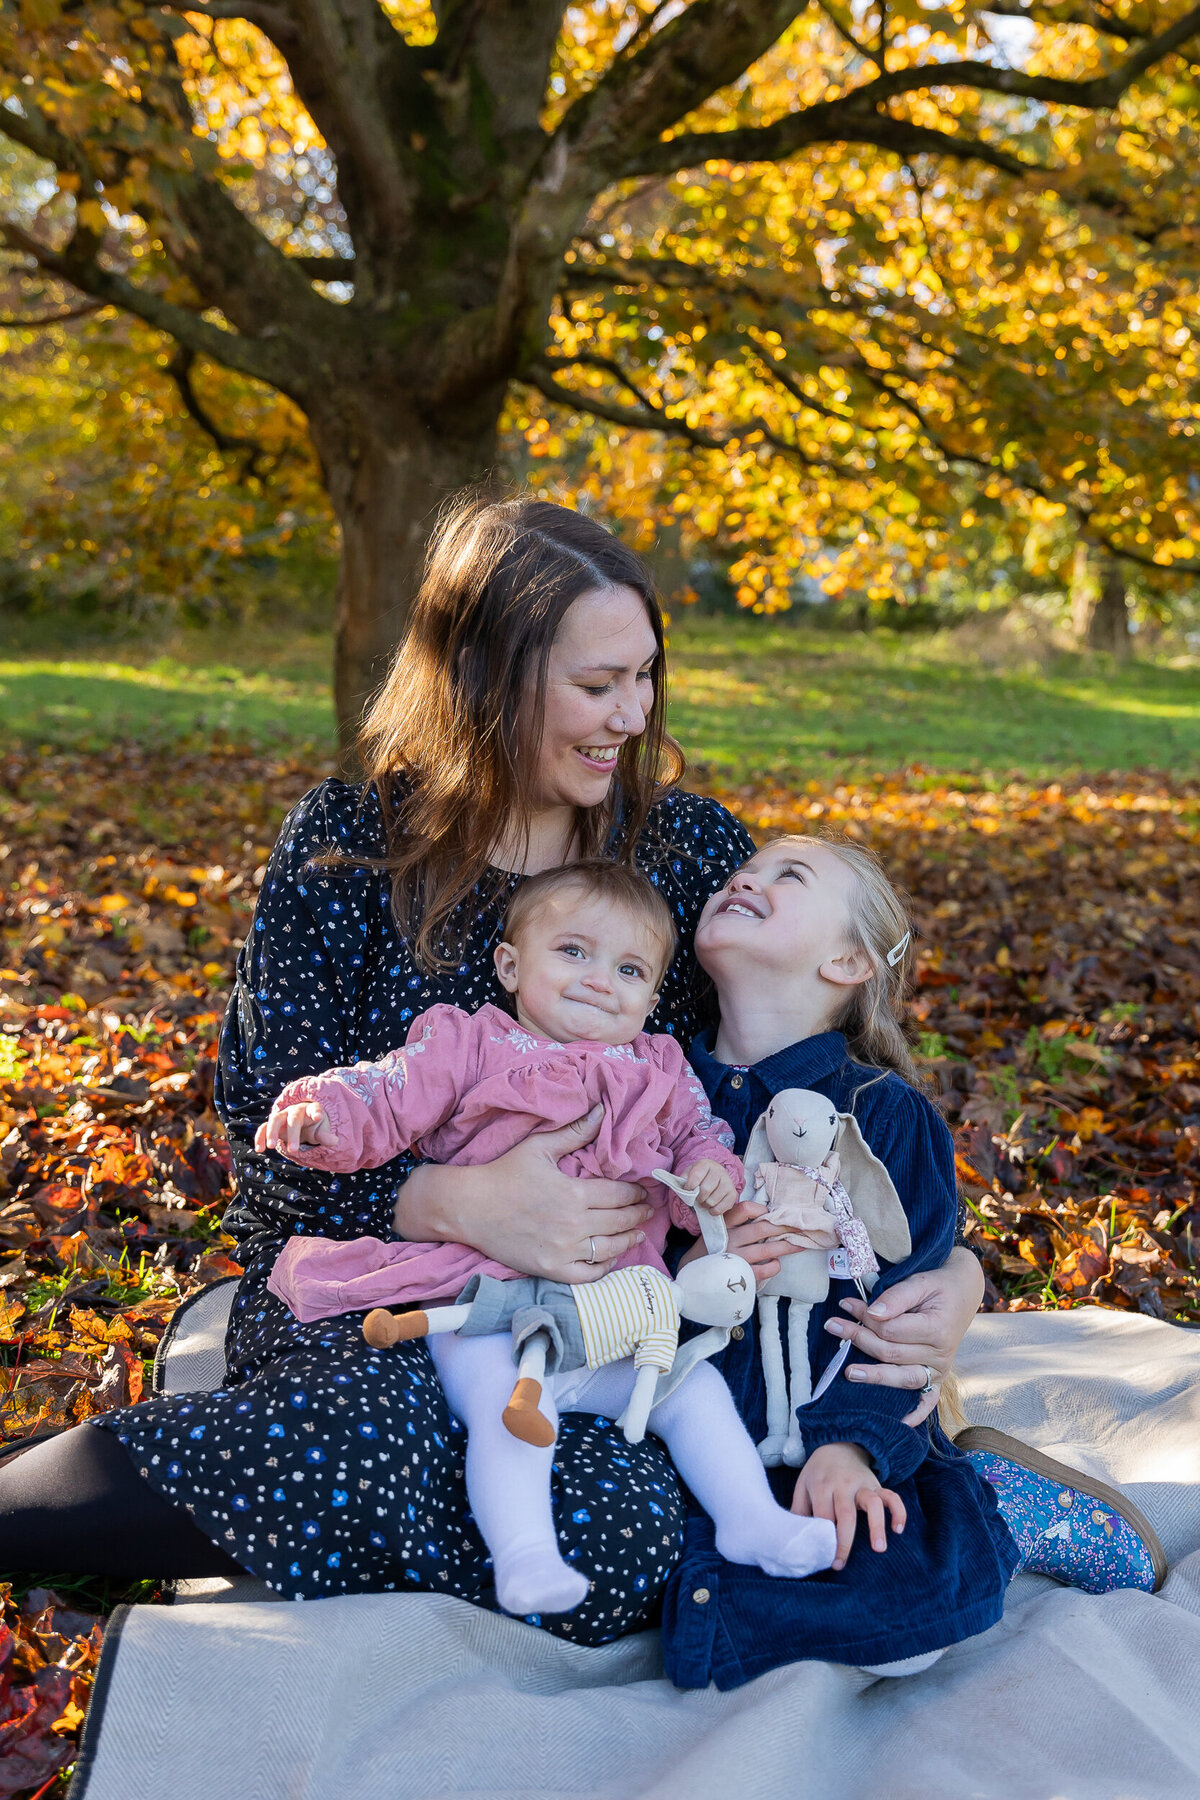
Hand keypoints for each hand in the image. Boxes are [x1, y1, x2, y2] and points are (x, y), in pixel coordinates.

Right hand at [255, 1101, 336, 1158]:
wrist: (303, 1123)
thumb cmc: (314, 1126)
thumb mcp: (322, 1130)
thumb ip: (326, 1136)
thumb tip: (334, 1141)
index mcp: (310, 1110)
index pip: (314, 1108)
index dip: (316, 1112)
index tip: (318, 1118)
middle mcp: (295, 1111)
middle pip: (293, 1118)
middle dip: (293, 1134)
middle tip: (293, 1151)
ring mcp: (282, 1116)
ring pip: (275, 1119)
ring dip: (272, 1132)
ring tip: (271, 1147)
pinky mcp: (272, 1124)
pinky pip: (263, 1127)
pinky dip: (260, 1137)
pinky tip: (259, 1149)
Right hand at [394, 1104, 654, 1283]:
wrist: (470, 1207)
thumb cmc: (504, 1173)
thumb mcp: (540, 1147)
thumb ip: (575, 1132)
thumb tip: (602, 1110)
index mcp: (574, 1192)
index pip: (619, 1194)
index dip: (636, 1193)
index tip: (643, 1191)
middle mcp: (573, 1224)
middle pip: (620, 1221)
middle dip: (639, 1215)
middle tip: (648, 1210)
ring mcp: (563, 1249)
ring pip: (610, 1248)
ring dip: (629, 1240)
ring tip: (637, 1233)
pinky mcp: (552, 1268)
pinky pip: (589, 1273)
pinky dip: (605, 1267)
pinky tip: (611, 1257)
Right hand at [676, 1198, 798, 1285]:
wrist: (691, 1279)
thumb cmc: (710, 1253)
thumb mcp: (716, 1232)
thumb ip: (734, 1223)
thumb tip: (765, 1216)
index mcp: (723, 1226)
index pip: (744, 1209)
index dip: (761, 1209)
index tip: (772, 1213)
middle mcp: (730, 1240)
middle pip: (763, 1228)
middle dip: (784, 1227)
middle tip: (799, 1227)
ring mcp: (736, 1258)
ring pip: (768, 1249)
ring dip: (787, 1246)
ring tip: (799, 1244)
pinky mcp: (741, 1275)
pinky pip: (766, 1269)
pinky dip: (775, 1266)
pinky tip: (775, 1264)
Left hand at [682, 1159, 737, 1214]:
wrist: (715, 1177)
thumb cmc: (700, 1177)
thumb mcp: (689, 1173)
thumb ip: (684, 1179)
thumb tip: (682, 1187)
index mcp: (706, 1164)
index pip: (696, 1175)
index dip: (689, 1186)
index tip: (687, 1190)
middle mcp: (719, 1171)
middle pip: (706, 1189)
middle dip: (698, 1198)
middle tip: (696, 1198)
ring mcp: (728, 1182)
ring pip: (712, 1200)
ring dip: (705, 1204)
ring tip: (704, 1201)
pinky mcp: (733, 1194)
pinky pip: (720, 1208)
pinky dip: (713, 1211)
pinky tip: (711, 1206)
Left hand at [790, 1442, 905, 1569]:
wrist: (838, 1445)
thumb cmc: (818, 1473)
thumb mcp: (802, 1486)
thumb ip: (798, 1510)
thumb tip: (794, 1538)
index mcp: (822, 1486)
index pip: (823, 1516)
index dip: (823, 1538)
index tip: (822, 1557)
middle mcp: (843, 1485)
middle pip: (846, 1514)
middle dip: (844, 1541)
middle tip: (840, 1564)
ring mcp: (862, 1484)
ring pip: (872, 1503)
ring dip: (876, 1526)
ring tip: (879, 1549)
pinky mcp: (877, 1485)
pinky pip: (891, 1496)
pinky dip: (898, 1511)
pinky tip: (898, 1529)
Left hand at [824, 1246, 983, 1424]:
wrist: (962, 1292)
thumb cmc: (938, 1286)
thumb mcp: (920, 1282)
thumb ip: (896, 1297)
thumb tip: (872, 1313)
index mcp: (937, 1329)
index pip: (891, 1330)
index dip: (865, 1318)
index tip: (845, 1306)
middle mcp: (941, 1355)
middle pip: (891, 1354)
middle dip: (859, 1339)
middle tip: (833, 1325)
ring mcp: (940, 1370)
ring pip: (902, 1378)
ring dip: (874, 1376)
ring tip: (848, 1372)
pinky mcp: (938, 1378)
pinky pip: (927, 1400)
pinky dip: (915, 1414)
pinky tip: (899, 1422)